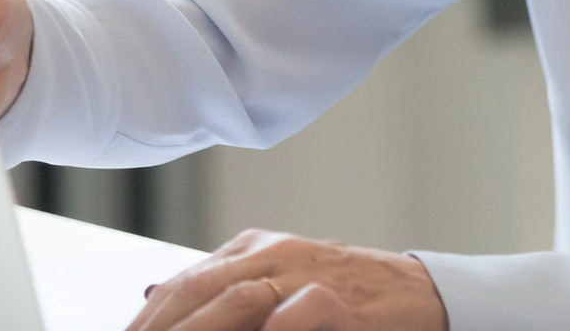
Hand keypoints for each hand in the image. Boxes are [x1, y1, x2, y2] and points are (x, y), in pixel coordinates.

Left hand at [127, 229, 445, 330]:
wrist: (421, 294)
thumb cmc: (348, 296)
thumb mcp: (279, 279)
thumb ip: (223, 284)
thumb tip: (152, 292)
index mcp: (256, 247)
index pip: (184, 282)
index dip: (148, 319)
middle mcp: (277, 252)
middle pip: (200, 288)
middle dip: (161, 327)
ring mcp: (309, 271)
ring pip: (238, 296)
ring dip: (198, 330)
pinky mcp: (343, 296)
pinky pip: (302, 310)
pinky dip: (275, 327)